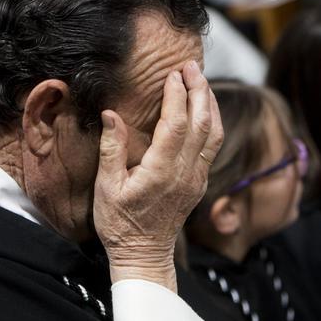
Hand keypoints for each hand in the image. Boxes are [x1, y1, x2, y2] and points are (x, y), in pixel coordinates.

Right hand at [93, 61, 222, 291]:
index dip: (176, 95)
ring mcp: (196, 178)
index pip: (175, 123)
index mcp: (161, 172)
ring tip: (200, 80)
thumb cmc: (118, 223)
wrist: (144, 255)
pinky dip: (212, 121)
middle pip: (202, 122)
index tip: (172, 73)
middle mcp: (185, 172)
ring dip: (210, 103)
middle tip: (190, 65)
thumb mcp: (106, 187)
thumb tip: (110, 114)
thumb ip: (111, 149)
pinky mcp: (200, 182)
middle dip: (199, 89)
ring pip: (214, 133)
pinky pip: (213, 145)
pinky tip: (204, 108)